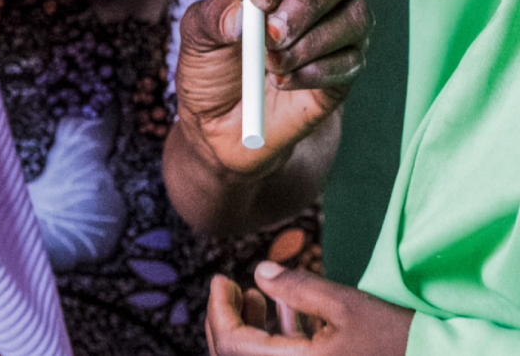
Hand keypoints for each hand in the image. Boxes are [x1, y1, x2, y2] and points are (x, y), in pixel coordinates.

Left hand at [175, 0, 370, 177]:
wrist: (220, 124)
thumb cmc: (213, 67)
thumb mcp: (197, 38)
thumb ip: (213, 16)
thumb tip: (242, 14)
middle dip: (307, 3)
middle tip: (273, 34)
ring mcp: (342, 35)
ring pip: (354, 21)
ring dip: (309, 44)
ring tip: (269, 64)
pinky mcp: (347, 73)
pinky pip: (350, 63)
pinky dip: (314, 73)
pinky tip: (282, 83)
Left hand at [207, 262, 413, 354]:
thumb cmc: (399, 339)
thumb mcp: (347, 306)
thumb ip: (298, 288)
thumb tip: (259, 272)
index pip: (233, 345)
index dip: (219, 311)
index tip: (221, 280)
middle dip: (227, 320)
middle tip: (228, 288)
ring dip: (250, 328)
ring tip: (254, 295)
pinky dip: (277, 338)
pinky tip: (287, 309)